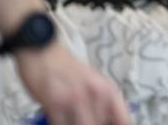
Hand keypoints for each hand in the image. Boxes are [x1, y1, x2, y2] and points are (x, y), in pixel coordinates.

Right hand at [16, 42, 131, 124]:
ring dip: (73, 123)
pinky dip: (59, 123)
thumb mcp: (94, 83)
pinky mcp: (56, 103)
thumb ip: (103, 104)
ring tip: (68, 116)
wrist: (43, 50)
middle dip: (90, 123)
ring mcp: (77, 99)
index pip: (124, 120)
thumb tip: (108, 121)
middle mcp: (97, 95)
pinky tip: (57, 116)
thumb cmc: (68, 69)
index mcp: (109, 90)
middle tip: (79, 117)